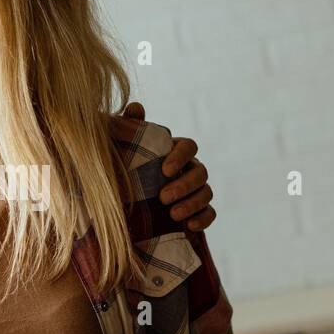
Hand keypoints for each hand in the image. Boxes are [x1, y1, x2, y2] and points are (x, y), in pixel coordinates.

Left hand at [122, 101, 215, 231]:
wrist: (124, 207)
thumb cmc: (125, 172)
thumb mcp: (123, 151)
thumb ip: (131, 129)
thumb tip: (135, 107)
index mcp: (173, 152)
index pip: (189, 146)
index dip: (181, 156)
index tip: (164, 170)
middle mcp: (189, 170)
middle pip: (201, 172)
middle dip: (184, 184)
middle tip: (163, 197)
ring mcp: (195, 192)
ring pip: (207, 193)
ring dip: (192, 203)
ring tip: (172, 214)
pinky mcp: (196, 213)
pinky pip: (210, 214)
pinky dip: (202, 219)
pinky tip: (188, 225)